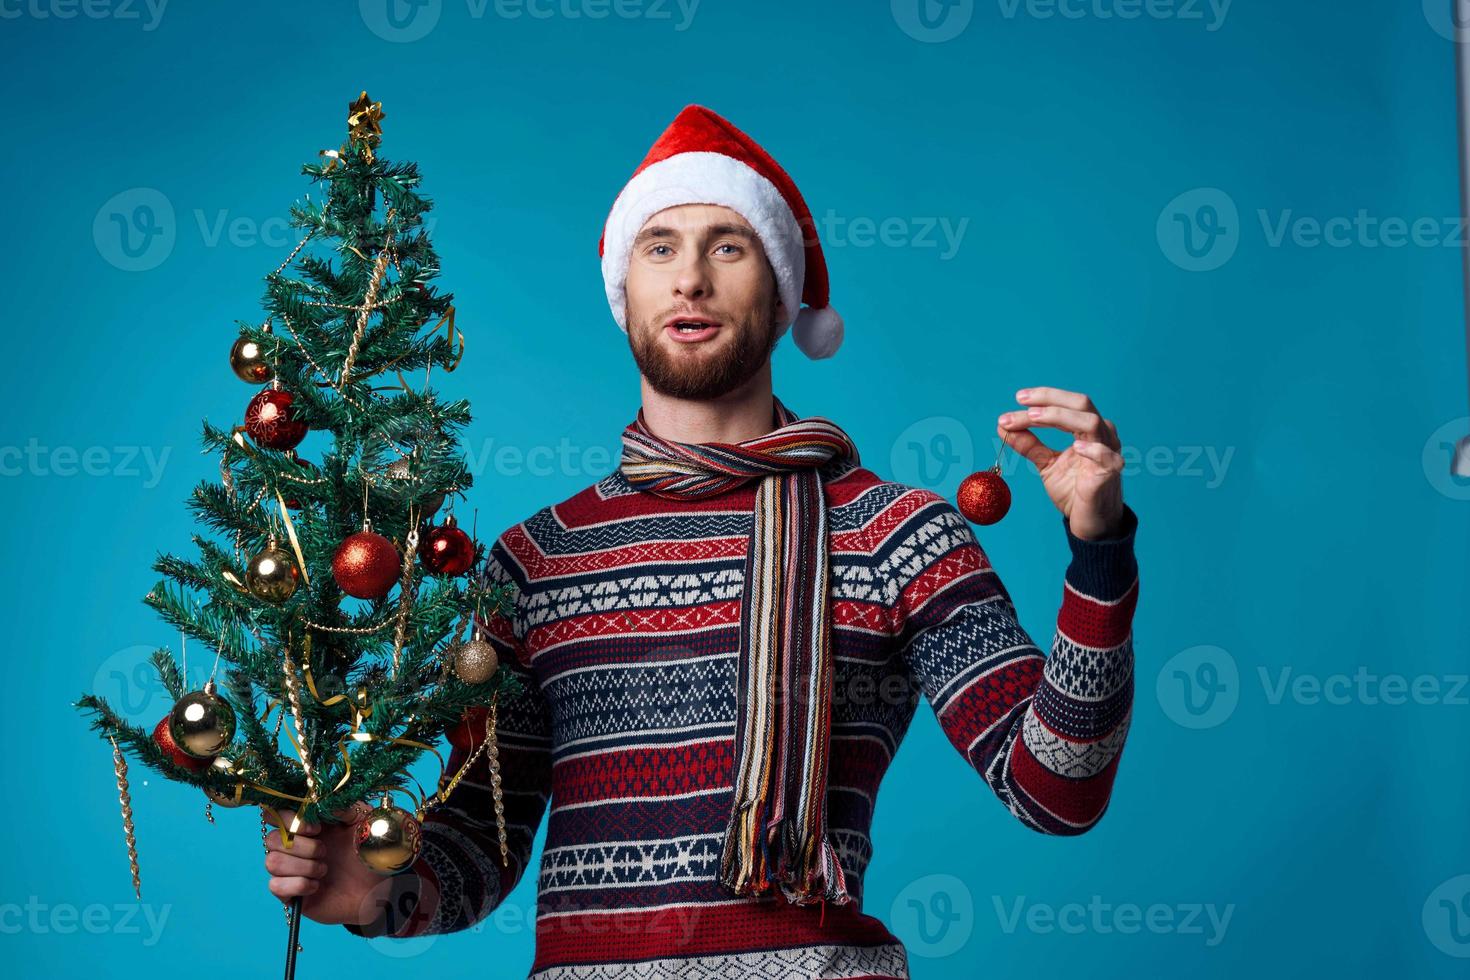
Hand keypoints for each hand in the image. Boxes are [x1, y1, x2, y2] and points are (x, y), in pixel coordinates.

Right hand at [263, 805, 384, 926]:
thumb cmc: (368, 851)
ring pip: (272, 862)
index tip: (316, 828)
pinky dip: (299, 884)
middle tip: (325, 851)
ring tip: (324, 869)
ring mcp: (289, 870)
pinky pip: (275, 886)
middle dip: (301, 846)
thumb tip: (320, 802)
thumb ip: (342, 806)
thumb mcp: (361, 821)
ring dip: (303, 866)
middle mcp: (293, 846)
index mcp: (306, 824)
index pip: (274, 814)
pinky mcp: (290, 894)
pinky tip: (317, 885)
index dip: (289, 819)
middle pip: (270, 839)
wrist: (377, 886)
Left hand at [997, 387, 1125, 540]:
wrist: (1088, 521)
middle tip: (1021, 402)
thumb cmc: (1073, 489)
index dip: (1043, 397)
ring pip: (1091, 423)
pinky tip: (1076, 447)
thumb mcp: (1046, 464)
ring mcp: (1109, 452)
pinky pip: (1107, 456)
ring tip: (1033, 418)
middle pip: (1081, 404)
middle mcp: (1101, 435)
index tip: (1017, 398)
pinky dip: (1092, 449)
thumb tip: (1003, 426)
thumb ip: (1029, 445)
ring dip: (1060, 417)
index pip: (1067, 404)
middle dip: (1050, 399)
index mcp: (1086, 429)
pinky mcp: (1110, 473)